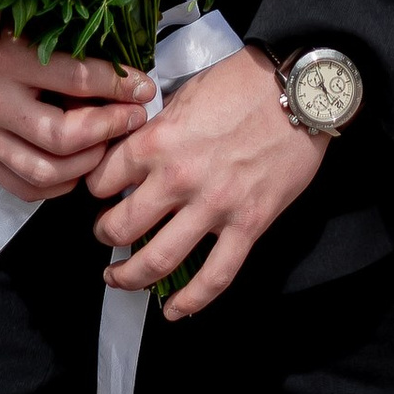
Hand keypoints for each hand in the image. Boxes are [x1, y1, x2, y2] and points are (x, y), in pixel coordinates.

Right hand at [0, 2, 153, 202]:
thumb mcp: (20, 16)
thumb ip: (63, 41)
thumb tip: (120, 65)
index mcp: (6, 58)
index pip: (74, 79)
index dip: (117, 86)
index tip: (144, 86)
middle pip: (63, 136)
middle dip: (108, 130)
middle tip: (133, 119)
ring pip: (46, 172)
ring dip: (88, 163)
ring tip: (109, 144)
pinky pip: (24, 188)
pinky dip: (59, 186)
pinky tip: (77, 166)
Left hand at [86, 48, 325, 316]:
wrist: (298, 89)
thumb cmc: (243, 83)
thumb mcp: (187, 93)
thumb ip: (159, 127)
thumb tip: (139, 149)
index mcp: (158, 140)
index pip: (103, 178)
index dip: (95, 187)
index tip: (100, 193)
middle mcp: (179, 177)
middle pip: (121, 227)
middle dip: (105, 236)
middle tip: (105, 237)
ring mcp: (214, 206)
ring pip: (158, 261)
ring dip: (131, 277)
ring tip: (120, 279)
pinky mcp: (248, 225)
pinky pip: (215, 277)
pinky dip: (190, 302)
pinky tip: (174, 311)